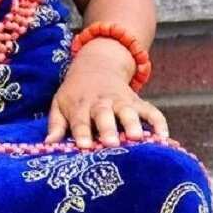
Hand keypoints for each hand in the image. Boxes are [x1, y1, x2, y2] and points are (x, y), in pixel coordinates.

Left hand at [45, 57, 169, 148]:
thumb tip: (48, 144)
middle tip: (111, 143)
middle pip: (104, 114)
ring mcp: (121, 101)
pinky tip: (164, 137)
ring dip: (132, 123)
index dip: (81, 133)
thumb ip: (56, 124)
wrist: (96, 66)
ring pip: (128, 111)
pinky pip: (151, 110)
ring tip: (137, 138)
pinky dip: (158, 122)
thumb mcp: (60, 104)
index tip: (84, 147)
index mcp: (80, 105)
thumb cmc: (75, 94)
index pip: (79, 120)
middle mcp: (101, 102)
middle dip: (107, 128)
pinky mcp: (137, 101)